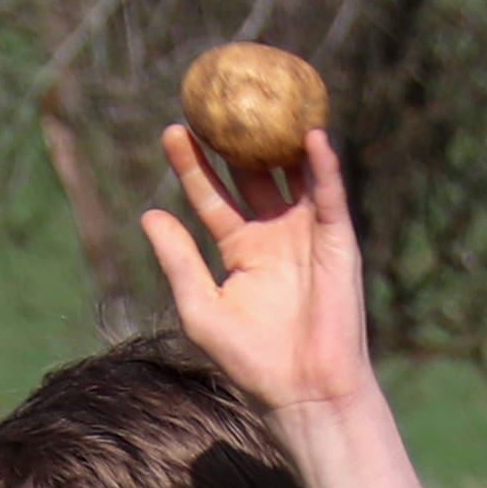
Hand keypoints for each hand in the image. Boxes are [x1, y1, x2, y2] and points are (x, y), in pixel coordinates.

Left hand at [139, 125, 373, 432]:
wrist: (303, 389)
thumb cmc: (250, 361)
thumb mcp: (200, 307)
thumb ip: (177, 260)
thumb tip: (148, 214)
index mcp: (240, 251)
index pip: (212, 196)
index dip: (193, 164)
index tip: (173, 130)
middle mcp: (274, 236)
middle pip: (251, 174)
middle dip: (233, 137)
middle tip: (213, 99)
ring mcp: (307, 235)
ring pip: (291, 175)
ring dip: (278, 138)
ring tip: (260, 98)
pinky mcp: (337, 241)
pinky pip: (329, 195)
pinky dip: (323, 165)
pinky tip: (310, 134)